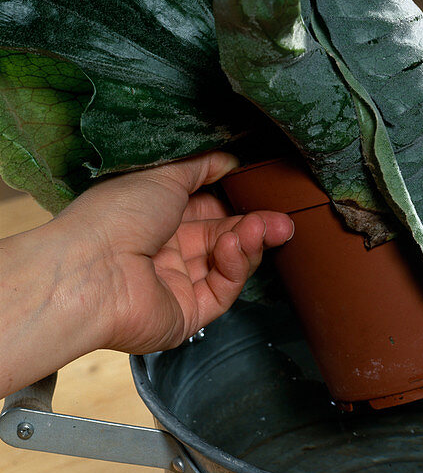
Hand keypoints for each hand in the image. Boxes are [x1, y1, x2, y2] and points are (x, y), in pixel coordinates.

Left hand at [54, 151, 293, 354]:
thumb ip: (201, 164)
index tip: (262, 190)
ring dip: (249, 242)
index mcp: (153, 215)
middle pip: (222, 235)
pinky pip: (222, 290)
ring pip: (227, 263)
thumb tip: (230, 158)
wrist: (90, 271)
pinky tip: (235, 246)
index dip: (236, 199)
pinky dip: (235, 267)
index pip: (206, 207)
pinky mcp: (187, 314)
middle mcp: (164, 249)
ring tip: (268, 228)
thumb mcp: (162, 173)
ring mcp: (176, 284)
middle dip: (254, 224)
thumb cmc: (115, 215)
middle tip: (282, 217)